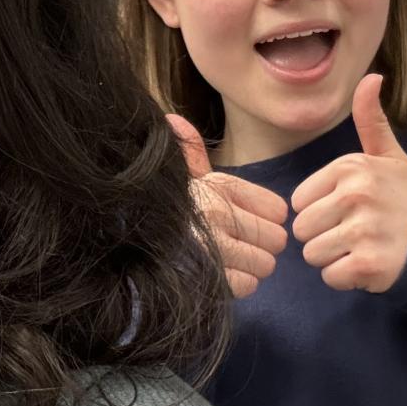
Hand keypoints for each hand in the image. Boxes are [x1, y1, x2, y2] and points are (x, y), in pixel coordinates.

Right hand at [168, 113, 288, 297]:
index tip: (246, 222)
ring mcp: (214, 246)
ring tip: (228, 262)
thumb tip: (174, 120)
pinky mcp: (209, 276)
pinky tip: (220, 276)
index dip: (266, 219)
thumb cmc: (164, 214)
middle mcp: (218, 212)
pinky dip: (237, 284)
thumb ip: (189, 154)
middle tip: (240, 247)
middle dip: (262, 247)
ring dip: (250, 268)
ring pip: (265, 264)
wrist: (129, 249)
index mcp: (218, 186)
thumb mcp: (177, 180)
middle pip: (276, 239)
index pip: (277, 209)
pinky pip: (248, 285)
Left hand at [291, 74, 406, 292]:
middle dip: (321, 236)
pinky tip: (365, 264)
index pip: (299, 201)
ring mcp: (362, 230)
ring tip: (358, 247)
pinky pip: (329, 276)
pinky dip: (344, 277)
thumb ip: (370, 121)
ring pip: (311, 254)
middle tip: (352, 232)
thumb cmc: (403, 200)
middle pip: (301, 230)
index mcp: (352, 168)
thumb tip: (371, 77)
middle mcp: (356, 195)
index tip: (348, 210)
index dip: (318, 210)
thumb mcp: (389, 156)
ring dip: (331, 258)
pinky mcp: (367, 263)